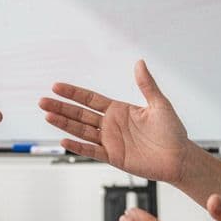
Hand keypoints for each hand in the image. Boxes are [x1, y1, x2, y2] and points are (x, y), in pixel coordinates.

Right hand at [39, 60, 190, 182]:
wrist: (179, 157)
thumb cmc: (172, 131)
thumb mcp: (159, 104)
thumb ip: (146, 85)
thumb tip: (139, 62)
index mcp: (119, 110)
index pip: (90, 99)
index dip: (73, 93)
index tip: (56, 86)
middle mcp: (111, 124)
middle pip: (80, 114)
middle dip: (61, 107)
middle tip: (42, 100)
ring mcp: (110, 141)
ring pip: (81, 131)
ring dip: (64, 124)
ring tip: (47, 115)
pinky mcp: (113, 156)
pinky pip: (92, 151)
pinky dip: (78, 146)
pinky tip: (64, 140)